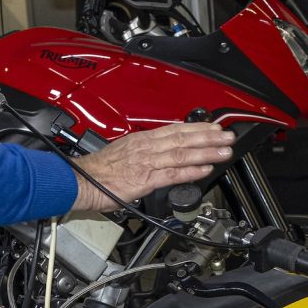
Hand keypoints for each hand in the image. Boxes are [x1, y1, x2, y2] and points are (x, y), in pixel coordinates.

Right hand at [73, 121, 233, 211]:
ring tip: (224, 151)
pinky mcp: (145, 179)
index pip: (174, 130)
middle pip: (183, 138)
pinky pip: (172, 174)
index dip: (196, 128)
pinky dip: (191, 171)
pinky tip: (205, 169)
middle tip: (227, 136)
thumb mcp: (123, 153)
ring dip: (206, 152)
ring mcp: (146, 162)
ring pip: (182, 154)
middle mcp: (146, 147)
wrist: (80, 181)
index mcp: (141, 140)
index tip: (213, 127)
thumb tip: (159, 155)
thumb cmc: (97, 171)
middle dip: (208, 137)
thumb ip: (144, 153)